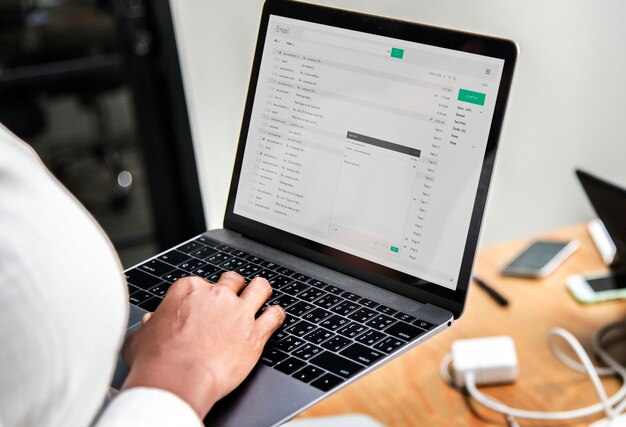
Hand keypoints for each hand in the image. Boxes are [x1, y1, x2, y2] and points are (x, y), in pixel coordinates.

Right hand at [121, 273, 284, 417]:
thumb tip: (150, 323)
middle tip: (232, 297)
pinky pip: (274, 316)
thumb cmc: (156, 361)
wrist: (177, 380)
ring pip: (259, 288)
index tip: (203, 305)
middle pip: (232, 280)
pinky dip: (276, 315)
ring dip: (260, 291)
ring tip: (261, 295)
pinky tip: (275, 317)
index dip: (203, 295)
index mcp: (189, 290)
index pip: (201, 283)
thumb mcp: (142, 337)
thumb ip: (150, 325)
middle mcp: (216, 296)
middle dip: (233, 287)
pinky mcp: (255, 333)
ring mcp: (238, 312)